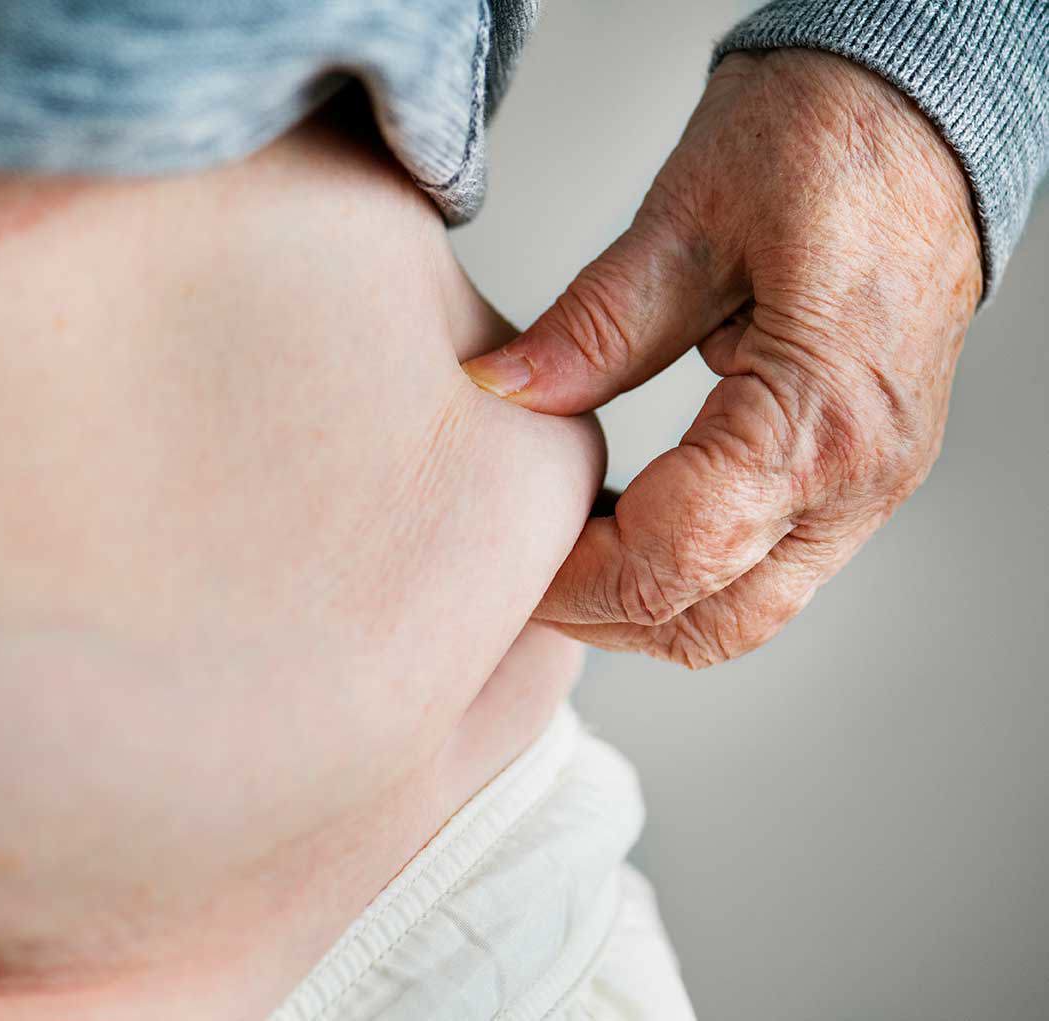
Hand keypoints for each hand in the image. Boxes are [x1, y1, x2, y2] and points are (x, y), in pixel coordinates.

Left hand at [463, 49, 981, 666]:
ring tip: (568, 551)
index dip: (575, 578)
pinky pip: (771, 570)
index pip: (674, 556)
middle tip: (520, 572)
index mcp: (819, 414)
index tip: (504, 562)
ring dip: (648, 604)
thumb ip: (594, 326)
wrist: (923, 111)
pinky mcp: (863, 476)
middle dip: (603, 613)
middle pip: (711, 618)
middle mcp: (860, 476)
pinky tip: (629, 524)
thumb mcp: (689, 218)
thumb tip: (499, 392)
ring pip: (745, 612)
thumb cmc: (827, 139)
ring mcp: (871, 486)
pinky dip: (692, 573)